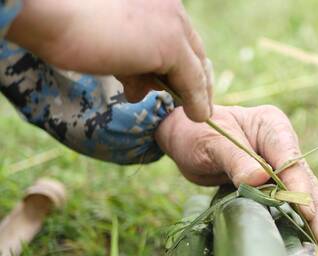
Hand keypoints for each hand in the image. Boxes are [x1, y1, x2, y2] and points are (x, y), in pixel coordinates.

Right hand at [6, 0, 211, 121]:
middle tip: (192, 106)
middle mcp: (171, 7)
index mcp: (157, 2)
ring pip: (195, 67)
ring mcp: (173, 24)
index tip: (185, 89)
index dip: (186, 66)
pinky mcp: (172, 45)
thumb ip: (135, 60)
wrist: (53, 18)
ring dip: (185, 93)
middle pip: (194, 51)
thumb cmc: (70, 28)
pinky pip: (193, 80)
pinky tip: (197, 117)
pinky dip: (196, 101)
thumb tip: (144, 87)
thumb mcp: (114, 45)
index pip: (183, 37)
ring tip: (162, 103)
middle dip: (194, 83)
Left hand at [155, 105, 317, 255]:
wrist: (187, 137)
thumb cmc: (197, 132)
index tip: (306, 212)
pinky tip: (312, 241)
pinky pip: (293, 201)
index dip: (299, 187)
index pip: (291, 159)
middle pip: (305, 180)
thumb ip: (236, 159)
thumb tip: (260, 179)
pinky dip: (303, 220)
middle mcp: (283, 145)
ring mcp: (282, 165)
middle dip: (315, 210)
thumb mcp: (211, 143)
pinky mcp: (275, 183)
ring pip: (306, 193)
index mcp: (273, 127)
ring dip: (316, 220)